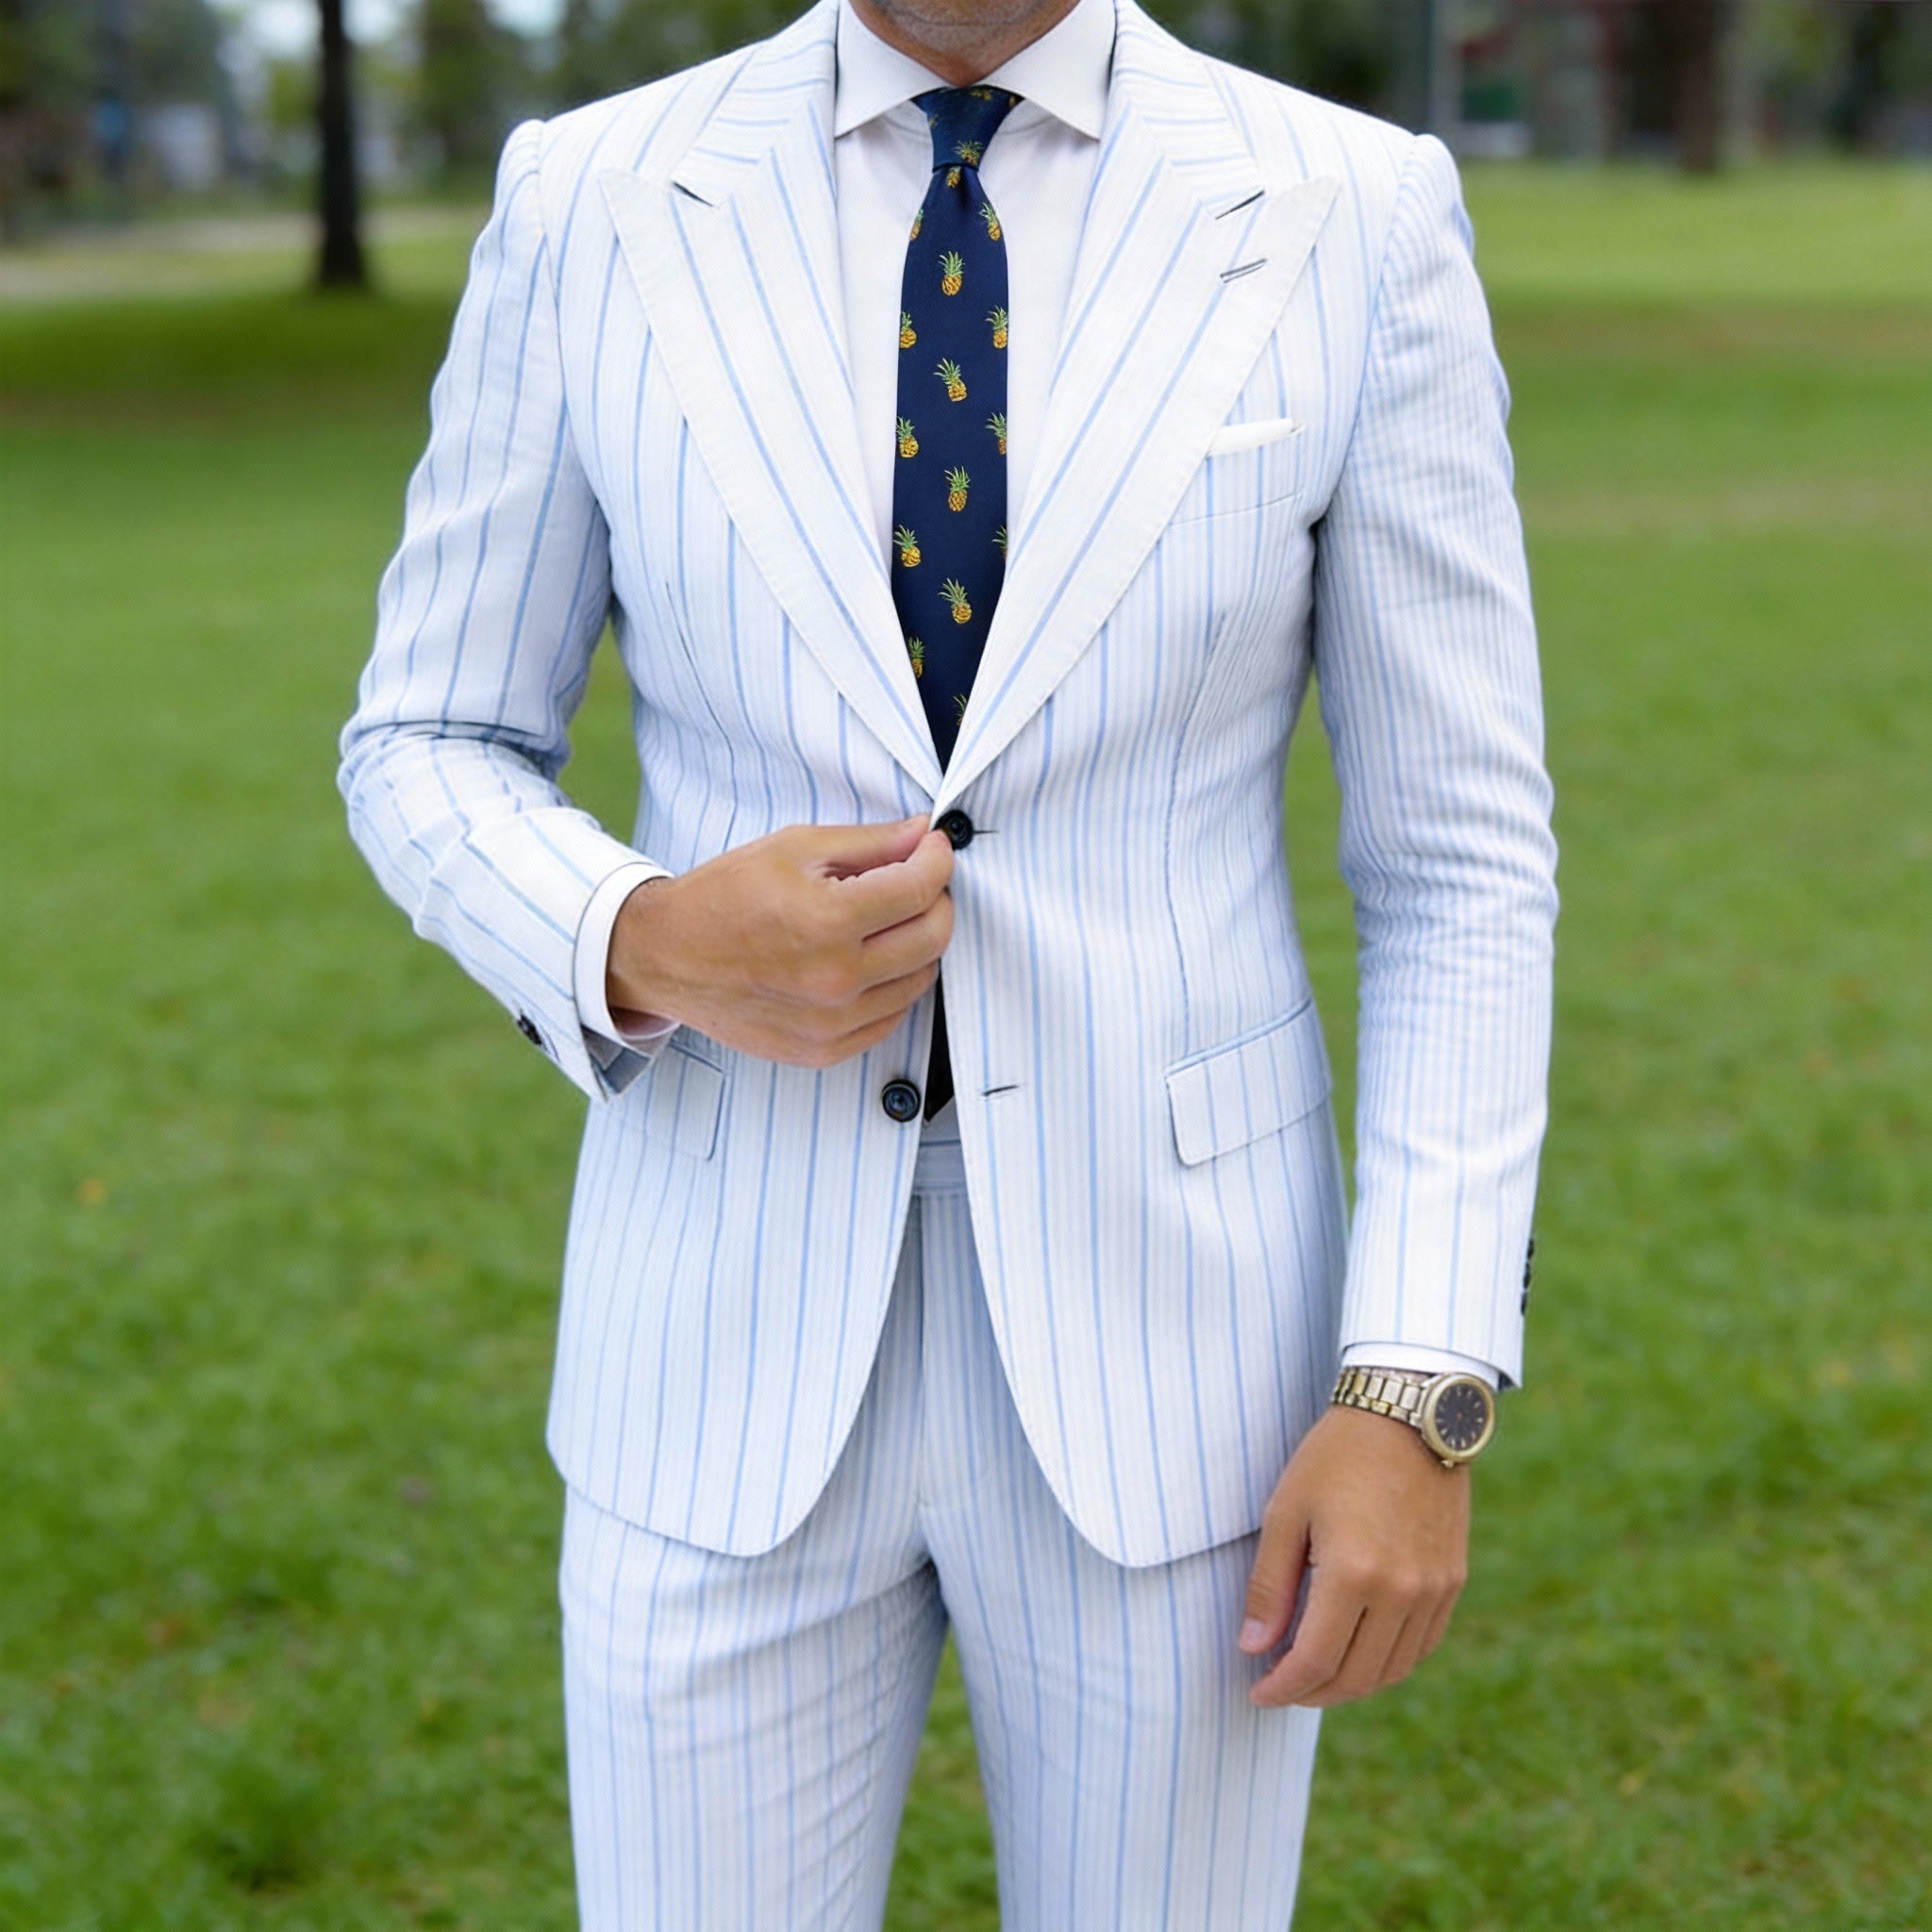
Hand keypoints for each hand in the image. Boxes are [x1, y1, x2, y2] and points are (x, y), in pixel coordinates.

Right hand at [606, 817, 953, 1068]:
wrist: (667, 957)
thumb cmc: (723, 898)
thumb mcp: (794, 848)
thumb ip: (869, 843)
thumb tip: (923, 835)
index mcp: (827, 921)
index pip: (921, 889)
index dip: (937, 859)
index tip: (932, 847)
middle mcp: (835, 980)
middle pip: (933, 937)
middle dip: (935, 899)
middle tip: (914, 880)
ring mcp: (832, 1024)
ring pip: (919, 979)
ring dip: (917, 943)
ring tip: (884, 920)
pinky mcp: (824, 1050)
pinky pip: (891, 1017)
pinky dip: (893, 984)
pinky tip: (867, 960)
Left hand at [1239, 1404, 1469, 1708]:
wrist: (1410, 1414)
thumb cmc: (1337, 1455)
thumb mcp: (1286, 1511)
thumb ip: (1269, 1586)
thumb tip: (1253, 1648)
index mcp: (1353, 1574)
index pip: (1314, 1661)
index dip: (1282, 1687)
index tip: (1257, 1692)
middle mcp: (1401, 1593)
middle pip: (1354, 1677)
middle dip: (1311, 1693)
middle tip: (1281, 1686)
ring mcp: (1433, 1591)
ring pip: (1391, 1670)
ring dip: (1350, 1684)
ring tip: (1314, 1673)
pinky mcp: (1452, 1581)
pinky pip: (1420, 1647)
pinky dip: (1388, 1663)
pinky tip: (1359, 1652)